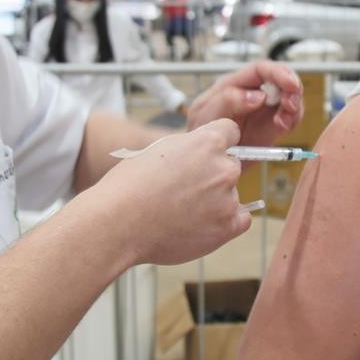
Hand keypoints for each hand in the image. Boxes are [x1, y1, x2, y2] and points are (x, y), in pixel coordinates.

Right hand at [87, 120, 250, 266]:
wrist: (118, 222)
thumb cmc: (130, 185)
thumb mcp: (159, 149)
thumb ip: (190, 148)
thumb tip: (205, 152)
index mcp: (207, 142)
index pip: (230, 132)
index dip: (217, 142)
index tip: (205, 155)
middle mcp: (223, 168)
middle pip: (231, 165)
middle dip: (214, 174)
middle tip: (185, 189)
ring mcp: (227, 199)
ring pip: (231, 194)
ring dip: (216, 200)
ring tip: (182, 212)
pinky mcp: (226, 227)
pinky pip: (241, 220)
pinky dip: (227, 222)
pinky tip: (202, 224)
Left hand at [187, 61, 303, 145]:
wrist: (203, 160)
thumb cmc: (200, 133)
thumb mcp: (205, 115)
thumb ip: (227, 100)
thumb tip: (259, 96)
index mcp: (234, 84)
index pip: (260, 69)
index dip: (278, 73)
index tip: (290, 84)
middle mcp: (253, 92)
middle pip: (281, 79)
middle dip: (292, 88)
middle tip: (290, 105)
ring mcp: (265, 109)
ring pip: (290, 98)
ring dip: (293, 106)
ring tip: (283, 121)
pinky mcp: (273, 126)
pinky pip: (290, 118)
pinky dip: (292, 120)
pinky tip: (283, 127)